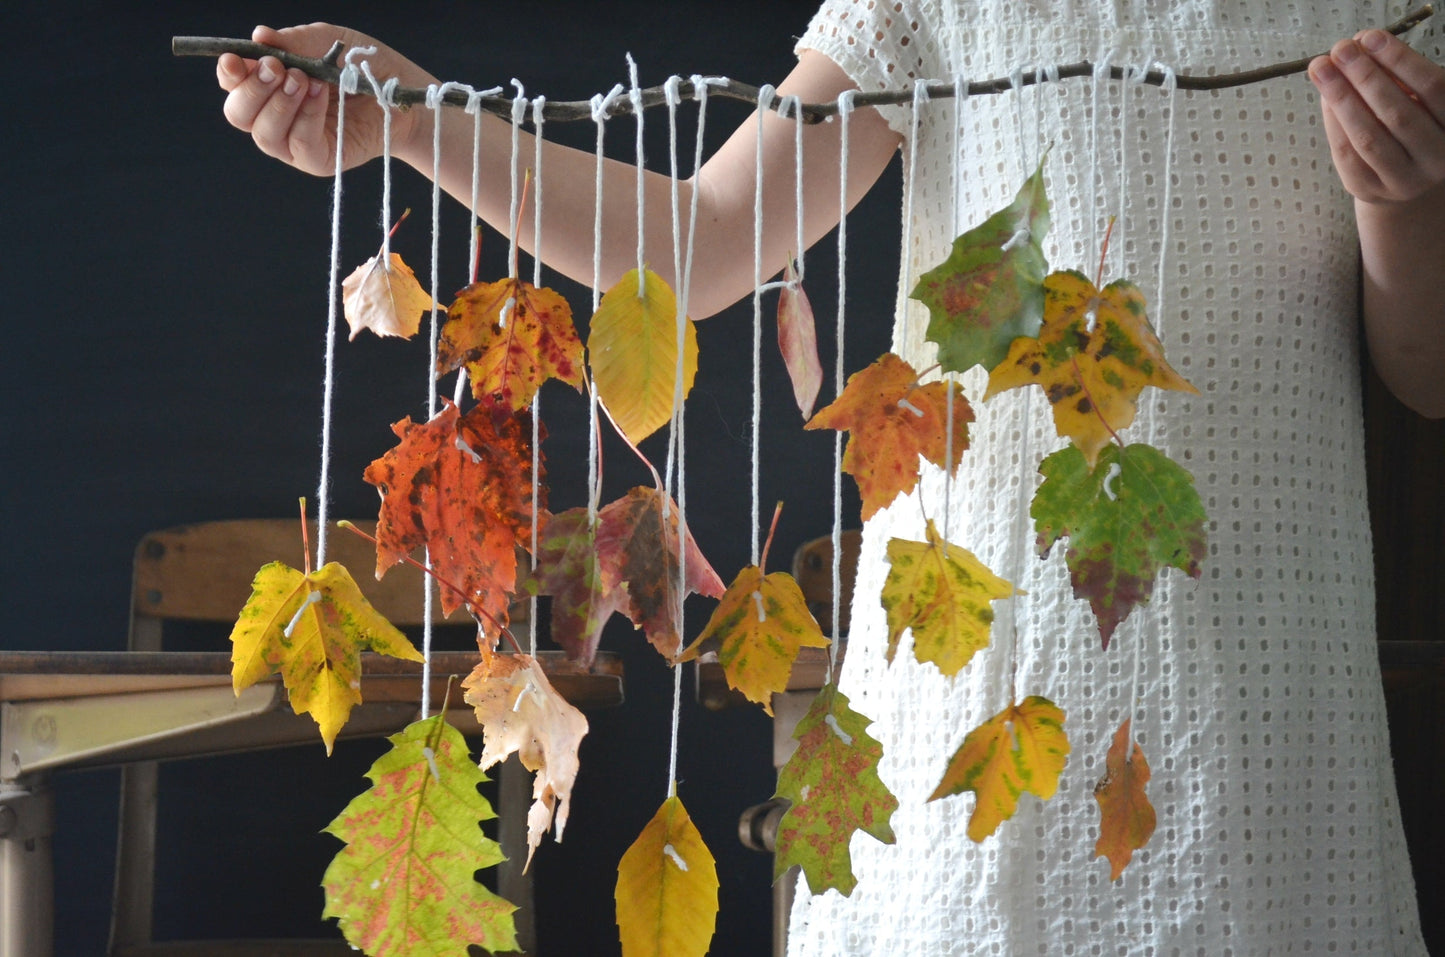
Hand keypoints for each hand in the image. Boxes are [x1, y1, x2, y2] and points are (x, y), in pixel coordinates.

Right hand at [216, 24, 437, 175]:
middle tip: (278, 68)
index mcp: (271, 85)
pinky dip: (305, 119)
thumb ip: (295, 41)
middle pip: (238, 113)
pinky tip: (319, 96)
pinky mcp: (319, 160)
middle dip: (253, 89)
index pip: (234, 84)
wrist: (405, 93)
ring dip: (279, 104)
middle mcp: (276, 117)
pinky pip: (299, 145)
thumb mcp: (329, 42)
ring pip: (263, 134)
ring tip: (304, 80)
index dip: (229, 73)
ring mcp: (296, 142)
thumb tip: (260, 36)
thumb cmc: (366, 66)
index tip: (237, 59)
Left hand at [1309, 29, 1444, 205]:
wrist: (1406, 176)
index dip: (1399, 60)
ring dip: (1341, 97)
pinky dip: (1334, 122)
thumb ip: (1397, 76)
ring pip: (1369, 137)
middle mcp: (1437, 157)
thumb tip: (1359, 46)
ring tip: (1322, 68)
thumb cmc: (1414, 122)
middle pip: (1398, 114)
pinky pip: (1347, 154)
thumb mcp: (1419, 99)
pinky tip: (1324, 97)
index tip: (1370, 38)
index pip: (1432, 88)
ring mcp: (1404, 180)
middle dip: (1365, 76)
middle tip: (1341, 49)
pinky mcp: (1370, 189)